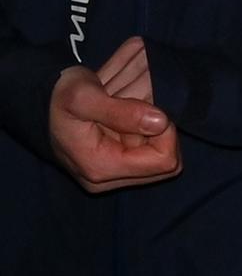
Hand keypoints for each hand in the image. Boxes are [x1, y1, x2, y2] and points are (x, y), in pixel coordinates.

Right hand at [47, 39, 179, 191]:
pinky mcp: (115, 164)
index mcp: (101, 167)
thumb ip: (121, 111)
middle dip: (161, 130)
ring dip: (153, 126)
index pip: (164, 160)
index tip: (149, 108)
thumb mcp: (84, 96)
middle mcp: (108, 179)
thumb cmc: (58, 98)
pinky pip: (148, 150)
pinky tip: (130, 108)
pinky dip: (146, 127)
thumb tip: (161, 122)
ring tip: (131, 104)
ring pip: (160, 154)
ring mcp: (112, 174)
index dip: (166, 131)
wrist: (40, 102)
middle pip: (166, 160)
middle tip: (139, 106)